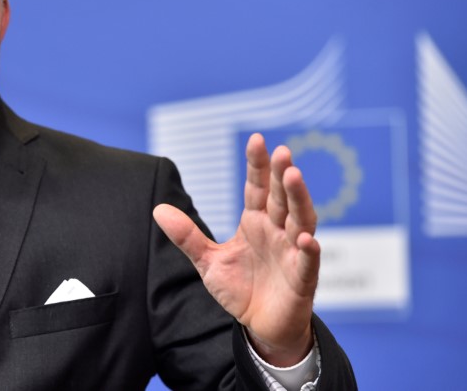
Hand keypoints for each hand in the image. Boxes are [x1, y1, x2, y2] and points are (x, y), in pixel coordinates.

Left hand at [153, 133, 319, 365]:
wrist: (260, 326)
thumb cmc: (240, 288)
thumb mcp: (207, 261)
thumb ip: (186, 236)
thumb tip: (158, 209)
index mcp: (255, 222)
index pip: (257, 188)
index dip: (257, 165)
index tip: (257, 140)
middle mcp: (277, 231)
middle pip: (280, 198)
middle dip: (281, 174)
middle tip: (282, 151)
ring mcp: (292, 252)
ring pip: (300, 220)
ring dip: (299, 199)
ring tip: (294, 176)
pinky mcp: (301, 278)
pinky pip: (307, 261)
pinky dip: (308, 249)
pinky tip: (306, 238)